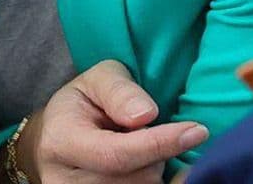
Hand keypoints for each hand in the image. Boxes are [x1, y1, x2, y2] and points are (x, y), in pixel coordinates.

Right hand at [24, 61, 206, 183]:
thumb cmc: (83, 103)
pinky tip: (151, 165)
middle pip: (136, 180)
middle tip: (156, 133)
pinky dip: (152, 180)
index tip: (196, 131)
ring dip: (155, 170)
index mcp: (61, 141)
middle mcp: (64, 180)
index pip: (117, 155)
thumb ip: (120, 91)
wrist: (55, 137)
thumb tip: (146, 115)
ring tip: (145, 149)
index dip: (160, 144)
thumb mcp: (98, 79)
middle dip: (159, 155)